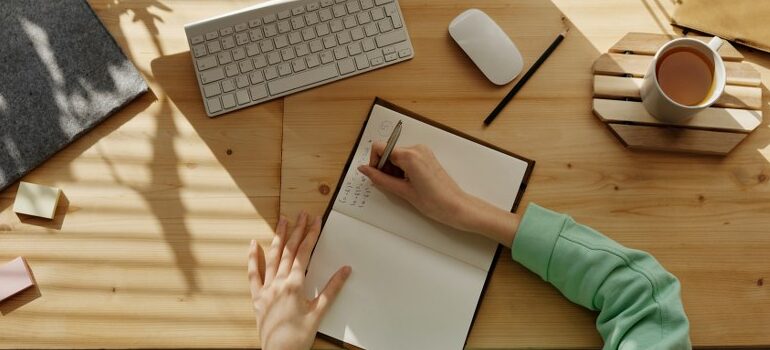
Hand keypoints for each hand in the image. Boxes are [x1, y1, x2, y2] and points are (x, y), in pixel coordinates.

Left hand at [248, 212, 351, 349]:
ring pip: (272, 257)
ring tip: (283, 220)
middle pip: (289, 250)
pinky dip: (253, 258)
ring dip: (278, 237)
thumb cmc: (299, 337)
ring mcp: (266, 289)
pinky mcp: (257, 297)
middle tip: (302, 214)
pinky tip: (254, 244)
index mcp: (294, 285)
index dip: (311, 235)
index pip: (304, 253)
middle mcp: (278, 283)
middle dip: (297, 230)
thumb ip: (332, 289)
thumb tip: (345, 270)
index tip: (316, 221)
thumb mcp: (319, 312)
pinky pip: (253, 274)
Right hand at [358, 143, 519, 246]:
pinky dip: (402, 169)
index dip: (374, 162)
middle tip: (393, 185)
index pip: (379, 147)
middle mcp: (417, 148)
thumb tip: (364, 169)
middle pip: (388, 151)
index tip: (377, 176)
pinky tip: (409, 183)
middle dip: (385, 167)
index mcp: (410, 155)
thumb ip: (380, 178)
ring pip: (397, 155)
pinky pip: (407, 158)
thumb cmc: (434, 202)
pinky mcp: (427, 157)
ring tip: (403, 187)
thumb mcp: (402, 191)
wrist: (456, 207)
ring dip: (394, 170)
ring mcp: (423, 151)